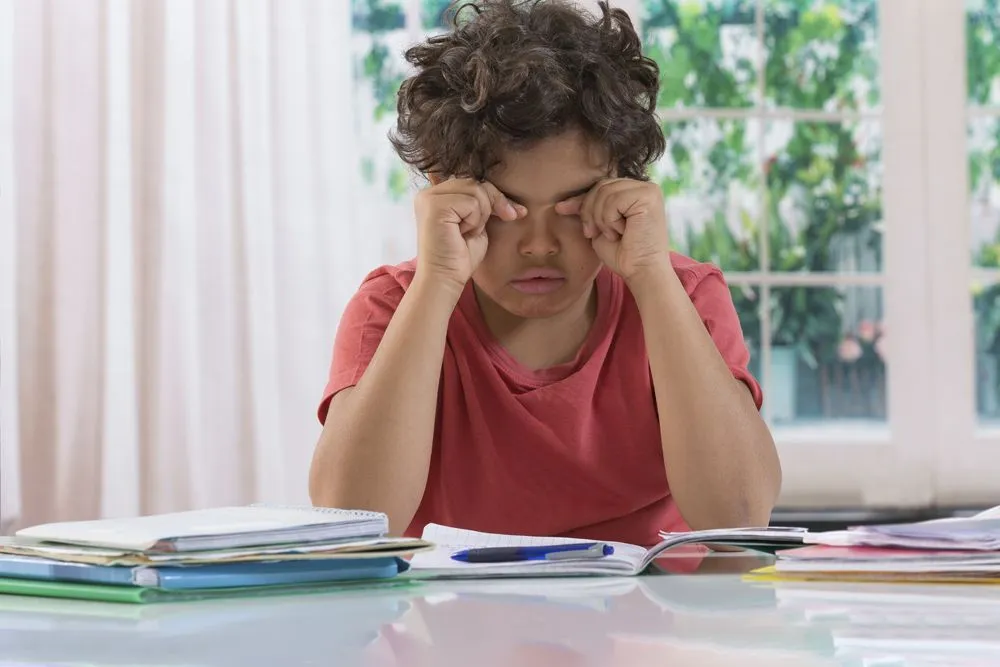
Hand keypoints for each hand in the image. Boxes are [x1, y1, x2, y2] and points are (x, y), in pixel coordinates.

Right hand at [413, 178, 525, 292]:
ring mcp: (429, 198)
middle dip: (495, 202)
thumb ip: (482, 203)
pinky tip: (463, 234)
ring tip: (468, 232)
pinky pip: (471, 202)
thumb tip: (505, 194)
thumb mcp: (476, 223)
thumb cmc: (460, 257)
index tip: (516, 213)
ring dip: (482, 215)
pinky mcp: (434, 206)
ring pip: (476, 190)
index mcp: (436, 196)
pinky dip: (475, 220)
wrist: (446, 279)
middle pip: (475, 182)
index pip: (472, 182)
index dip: (495, 196)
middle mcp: (428, 193)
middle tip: (507, 218)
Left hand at [554, 178, 670, 282]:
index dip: (581, 200)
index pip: (600, 186)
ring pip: (605, 192)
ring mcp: (648, 190)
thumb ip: (587, 210)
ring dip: (601, 219)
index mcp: (633, 191)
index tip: (561, 209)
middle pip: (601, 186)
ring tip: (612, 235)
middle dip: (589, 212)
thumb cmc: (621, 254)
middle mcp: (643, 186)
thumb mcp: (598, 227)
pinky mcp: (649, 196)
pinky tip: (621, 232)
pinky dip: (610, 220)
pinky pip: (614, 200)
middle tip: (594, 233)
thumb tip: (560, 204)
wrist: (640, 272)